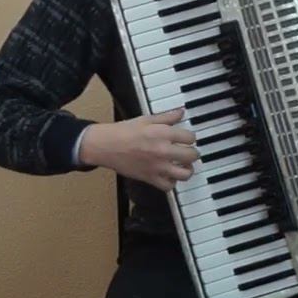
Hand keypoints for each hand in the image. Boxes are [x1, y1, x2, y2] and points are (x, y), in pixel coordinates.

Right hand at [79, 108, 200, 190]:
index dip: (190, 137)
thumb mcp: (146, 119)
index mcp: (163, 134)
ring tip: (184, 165)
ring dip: (187, 169)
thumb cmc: (124, 131)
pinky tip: (169, 175)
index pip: (191, 138)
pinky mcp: (149, 178)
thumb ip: (166, 117)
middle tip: (188, 151)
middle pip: (192, 155)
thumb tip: (181, 112)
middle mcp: (163, 151)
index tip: (186, 138)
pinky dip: (172, 182)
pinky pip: (168, 186)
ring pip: (185, 174)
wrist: (105, 145)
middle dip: (192, 153)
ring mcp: (157, 167)